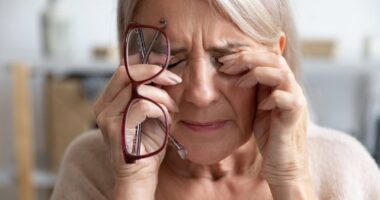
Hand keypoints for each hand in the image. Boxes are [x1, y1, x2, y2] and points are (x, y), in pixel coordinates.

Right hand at [93, 64, 181, 182]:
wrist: (140, 175)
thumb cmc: (147, 144)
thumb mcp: (152, 113)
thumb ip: (152, 94)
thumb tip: (164, 73)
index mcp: (109, 100)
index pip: (124, 70)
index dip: (146, 65)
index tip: (166, 70)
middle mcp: (103, 106)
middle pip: (126, 73)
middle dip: (154, 73)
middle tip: (174, 80)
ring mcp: (106, 117)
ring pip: (137, 89)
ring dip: (162, 96)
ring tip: (172, 109)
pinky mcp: (115, 128)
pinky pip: (142, 106)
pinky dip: (159, 109)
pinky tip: (165, 119)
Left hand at [219, 47, 314, 195]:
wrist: (283, 164)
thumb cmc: (269, 135)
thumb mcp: (258, 106)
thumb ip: (255, 88)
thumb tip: (236, 71)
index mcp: (282, 84)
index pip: (268, 57)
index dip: (246, 54)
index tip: (224, 60)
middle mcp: (292, 88)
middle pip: (274, 59)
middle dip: (247, 58)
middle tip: (225, 65)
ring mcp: (296, 101)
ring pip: (281, 73)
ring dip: (256, 73)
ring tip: (238, 82)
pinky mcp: (294, 117)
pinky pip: (286, 99)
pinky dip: (271, 98)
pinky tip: (260, 106)